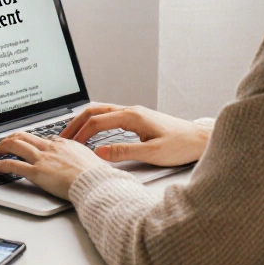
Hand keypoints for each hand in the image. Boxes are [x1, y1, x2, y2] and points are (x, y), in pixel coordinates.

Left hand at [0, 132, 108, 198]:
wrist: (96, 183)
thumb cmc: (97, 176)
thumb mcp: (90, 159)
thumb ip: (80, 157)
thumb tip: (80, 160)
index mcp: (64, 143)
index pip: (42, 138)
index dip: (30, 142)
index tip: (25, 147)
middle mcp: (50, 147)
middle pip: (23, 135)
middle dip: (9, 139)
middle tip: (2, 145)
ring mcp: (42, 158)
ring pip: (14, 144)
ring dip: (0, 147)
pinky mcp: (36, 172)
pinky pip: (12, 164)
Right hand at [61, 104, 209, 166]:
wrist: (201, 140)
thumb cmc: (181, 146)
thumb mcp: (152, 153)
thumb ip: (123, 152)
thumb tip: (99, 152)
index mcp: (132, 116)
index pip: (97, 122)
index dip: (80, 134)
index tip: (70, 145)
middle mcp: (131, 111)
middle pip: (95, 111)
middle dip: (76, 123)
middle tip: (62, 137)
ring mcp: (134, 113)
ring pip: (101, 112)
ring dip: (84, 121)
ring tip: (72, 134)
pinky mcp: (138, 119)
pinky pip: (110, 116)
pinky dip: (95, 123)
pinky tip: (92, 132)